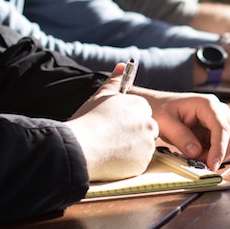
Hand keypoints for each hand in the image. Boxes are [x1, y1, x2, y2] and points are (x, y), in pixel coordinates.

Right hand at [65, 63, 158, 181]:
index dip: (127, 121)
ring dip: (130, 149)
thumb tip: (122, 65)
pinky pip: (138, 163)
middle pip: (145, 130)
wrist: (80, 148)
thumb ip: (115, 81)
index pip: (142, 113)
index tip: (114, 126)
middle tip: (111, 139)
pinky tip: (112, 159)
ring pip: (142, 147)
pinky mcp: (143, 163)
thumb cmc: (88, 120)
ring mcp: (148, 144)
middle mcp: (149, 123)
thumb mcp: (101, 96)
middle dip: (132, 135)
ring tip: (109, 148)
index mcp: (141, 106)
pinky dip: (128, 163)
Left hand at [130, 89, 229, 170]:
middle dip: (220, 154)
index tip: (212, 166)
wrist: (158, 106)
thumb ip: (180, 136)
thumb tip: (196, 152)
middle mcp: (220, 110)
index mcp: (208, 104)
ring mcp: (221, 119)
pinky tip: (203, 156)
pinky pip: (228, 146)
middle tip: (199, 163)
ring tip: (197, 157)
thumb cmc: (160, 110)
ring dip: (220, 156)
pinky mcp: (219, 130)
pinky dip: (219, 155)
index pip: (222, 128)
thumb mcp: (164, 122)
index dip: (219, 149)